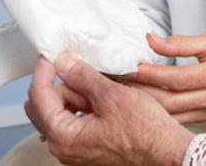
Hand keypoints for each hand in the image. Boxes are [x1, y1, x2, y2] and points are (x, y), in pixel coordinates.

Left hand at [25, 54, 193, 165]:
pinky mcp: (89, 147)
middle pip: (45, 105)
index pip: (39, 95)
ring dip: (77, 95)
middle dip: (62, 84)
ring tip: (104, 88)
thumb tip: (64, 63)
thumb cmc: (146, 132)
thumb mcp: (112, 95)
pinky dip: (86, 106)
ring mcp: (76, 149)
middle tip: (84, 71)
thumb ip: (83, 76)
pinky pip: (77, 121)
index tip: (52, 54)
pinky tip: (106, 99)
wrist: (166, 151)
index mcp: (63, 136)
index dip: (45, 69)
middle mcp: (64, 147)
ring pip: (62, 112)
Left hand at [124, 33, 205, 123]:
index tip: (130, 65)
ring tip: (124, 90)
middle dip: (140, 92)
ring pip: (169, 114)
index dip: (151, 73)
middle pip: (168, 101)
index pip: (177, 78)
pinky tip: (142, 101)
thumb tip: (151, 41)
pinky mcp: (205, 118)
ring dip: (144, 104)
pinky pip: (176, 118)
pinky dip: (157, 111)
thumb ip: (180, 43)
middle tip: (119, 79)